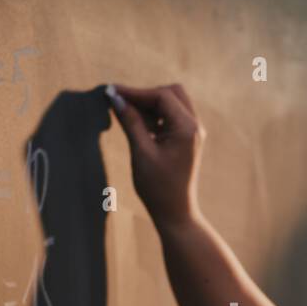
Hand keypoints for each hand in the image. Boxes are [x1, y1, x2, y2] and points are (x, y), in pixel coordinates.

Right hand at [107, 84, 205, 229]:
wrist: (175, 213)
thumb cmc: (158, 187)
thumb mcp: (141, 152)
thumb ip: (131, 122)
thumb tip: (116, 98)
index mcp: (187, 128)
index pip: (161, 96)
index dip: (135, 92)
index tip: (111, 92)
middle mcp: (194, 126)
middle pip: (171, 93)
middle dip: (145, 95)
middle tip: (121, 102)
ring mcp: (193, 132)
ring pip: (172, 103)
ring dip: (150, 105)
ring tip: (128, 116)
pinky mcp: (187, 139)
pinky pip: (172, 116)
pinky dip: (155, 115)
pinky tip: (139, 126)